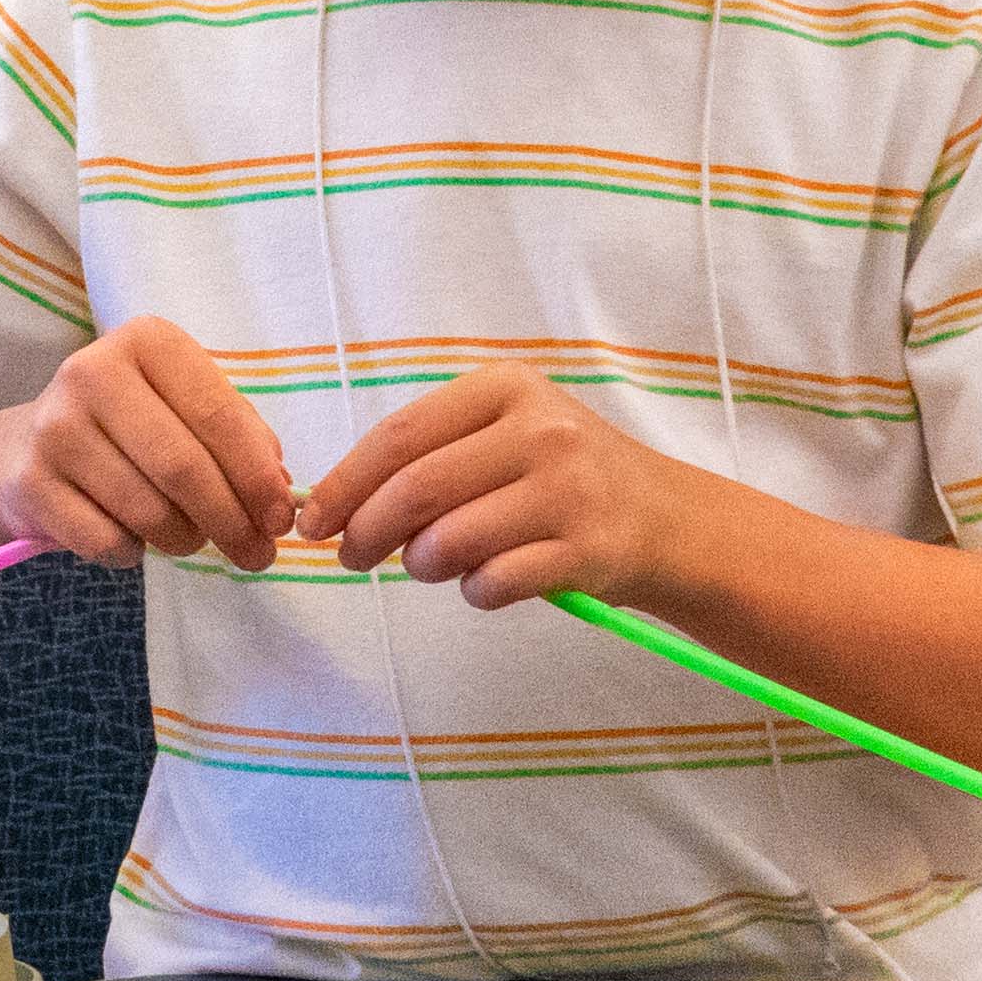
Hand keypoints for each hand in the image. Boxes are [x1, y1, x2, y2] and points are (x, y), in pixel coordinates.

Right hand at [5, 318, 296, 572]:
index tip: (282, 517)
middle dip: (232, 522)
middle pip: (183, 469)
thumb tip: (278, 495)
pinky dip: (135, 553)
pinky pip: (107, 542)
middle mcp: (92, 372)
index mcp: (146, 341)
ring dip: (186, 540)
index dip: (258, 476)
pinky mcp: (29, 482)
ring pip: (148, 512)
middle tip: (258, 554)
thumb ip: (242, 439)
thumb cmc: (134, 424)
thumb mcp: (188, 407)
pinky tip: (134, 536)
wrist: (29, 446)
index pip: (217, 414)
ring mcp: (54, 427)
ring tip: (192, 537)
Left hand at [294, 370, 717, 610]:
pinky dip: (474, 592)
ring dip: (422, 565)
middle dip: (366, 532)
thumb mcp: (508, 435)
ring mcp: (569, 490)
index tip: (314, 519)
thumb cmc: (565, 476)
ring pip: (451, 540)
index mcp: (507, 389)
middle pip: (417, 489)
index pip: (401, 436)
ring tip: (433, 565)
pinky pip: (494, 583)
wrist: (667, 517)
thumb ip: (434, 456)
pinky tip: (485, 584)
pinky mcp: (589, 550)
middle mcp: (541, 430)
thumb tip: (340, 508)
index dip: (345, 483)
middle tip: (351, 558)